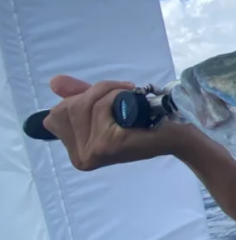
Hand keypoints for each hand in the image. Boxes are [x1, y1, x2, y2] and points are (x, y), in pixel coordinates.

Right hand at [42, 74, 184, 170]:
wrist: (176, 133)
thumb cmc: (145, 122)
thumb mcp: (106, 107)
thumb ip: (79, 96)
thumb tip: (55, 82)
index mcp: (77, 152)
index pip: (55, 116)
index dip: (78, 99)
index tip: (105, 98)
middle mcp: (80, 156)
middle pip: (67, 108)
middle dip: (94, 91)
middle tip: (121, 92)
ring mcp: (92, 152)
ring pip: (84, 105)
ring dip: (108, 91)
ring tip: (127, 96)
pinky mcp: (106, 145)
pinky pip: (101, 107)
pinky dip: (116, 96)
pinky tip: (132, 104)